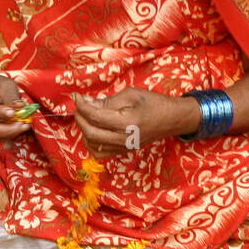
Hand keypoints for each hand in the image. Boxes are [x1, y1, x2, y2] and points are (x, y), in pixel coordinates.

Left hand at [73, 88, 199, 156]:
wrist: (171, 119)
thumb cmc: (153, 103)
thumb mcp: (130, 95)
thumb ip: (107, 101)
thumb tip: (87, 103)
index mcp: (126, 122)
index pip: (95, 117)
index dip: (82, 106)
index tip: (77, 97)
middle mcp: (123, 139)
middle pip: (90, 133)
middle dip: (80, 118)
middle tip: (79, 106)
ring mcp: (122, 148)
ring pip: (92, 145)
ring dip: (84, 130)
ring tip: (86, 117)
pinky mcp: (122, 151)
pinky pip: (100, 153)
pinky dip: (91, 142)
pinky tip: (93, 130)